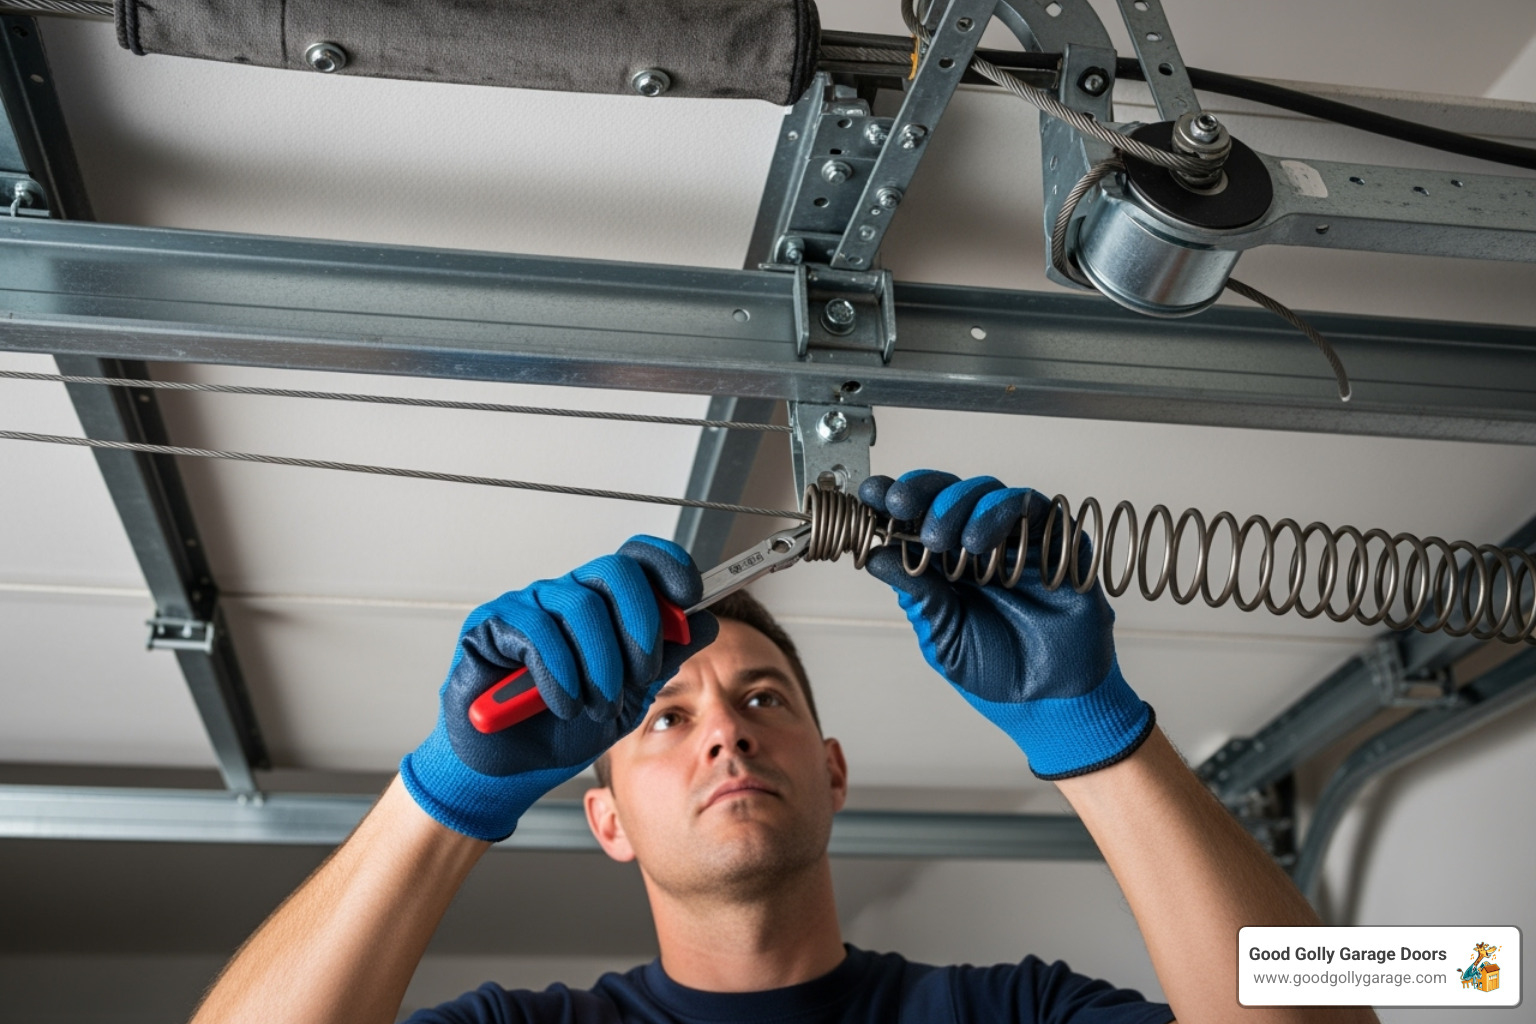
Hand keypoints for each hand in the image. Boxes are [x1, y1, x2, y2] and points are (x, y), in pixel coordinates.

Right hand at [400, 536, 718, 839]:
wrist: (515, 770)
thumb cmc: (566, 730)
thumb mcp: (631, 698)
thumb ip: (664, 659)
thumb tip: (705, 622)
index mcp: (604, 605)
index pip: (639, 559)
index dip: (669, 566)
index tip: (690, 594)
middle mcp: (567, 595)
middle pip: (616, 571)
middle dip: (642, 625)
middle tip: (643, 674)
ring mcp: (528, 605)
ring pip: (581, 606)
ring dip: (602, 666)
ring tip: (598, 705)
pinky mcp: (490, 624)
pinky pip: (536, 632)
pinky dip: (560, 674)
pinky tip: (564, 704)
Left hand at [859, 470, 1152, 779]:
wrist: (1050, 704)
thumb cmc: (997, 674)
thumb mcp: (942, 637)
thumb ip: (917, 596)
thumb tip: (877, 556)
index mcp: (946, 565)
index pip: (917, 518)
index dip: (894, 499)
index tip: (871, 494)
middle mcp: (979, 547)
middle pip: (949, 494)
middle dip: (920, 493)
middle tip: (901, 507)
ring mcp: (1018, 543)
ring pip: (987, 492)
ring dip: (958, 504)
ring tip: (943, 539)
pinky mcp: (1057, 543)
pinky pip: (1032, 508)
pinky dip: (1001, 512)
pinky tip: (980, 541)